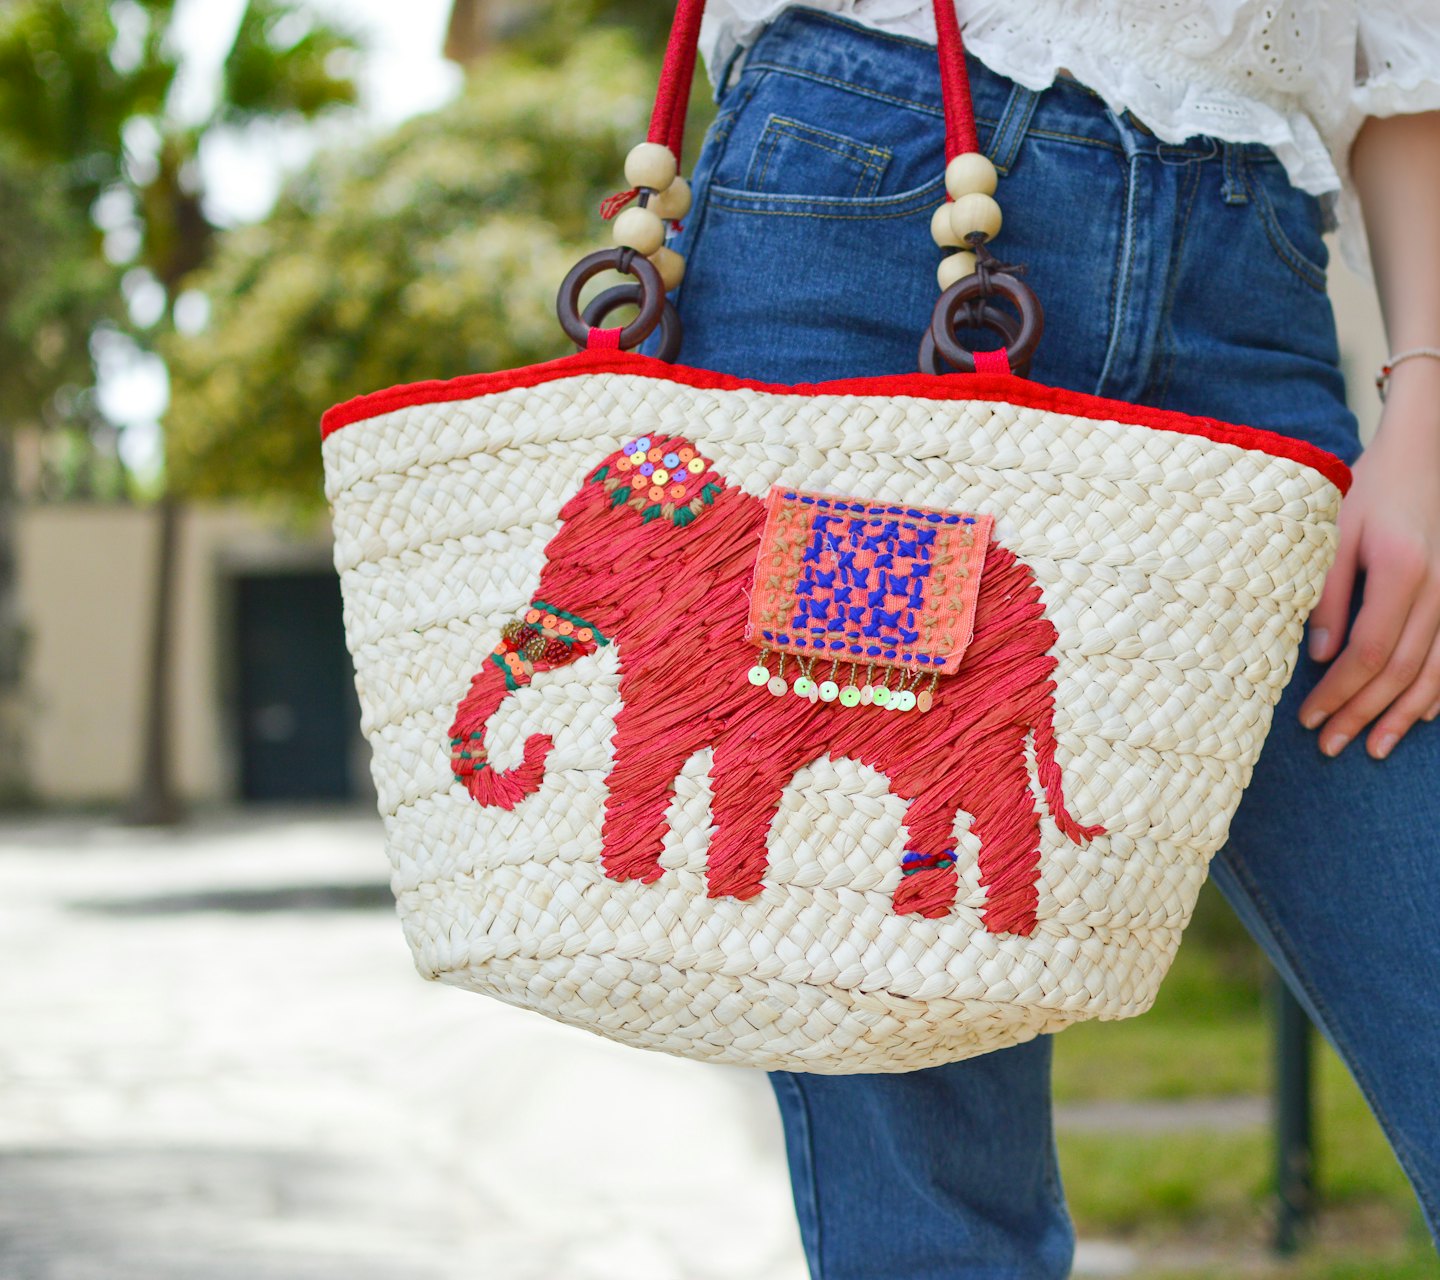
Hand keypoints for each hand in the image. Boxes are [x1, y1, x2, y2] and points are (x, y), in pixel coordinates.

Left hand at [1298, 368, 1439, 758]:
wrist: (1427, 455)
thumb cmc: (1372, 490)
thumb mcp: (1334, 534)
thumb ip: (1326, 595)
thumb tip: (1319, 657)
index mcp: (1401, 571)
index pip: (1368, 651)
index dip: (1339, 692)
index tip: (1309, 719)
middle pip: (1401, 671)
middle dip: (1364, 714)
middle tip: (1331, 746)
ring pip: (1437, 672)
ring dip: (1404, 715)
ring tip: (1375, 747)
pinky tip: (1421, 716)